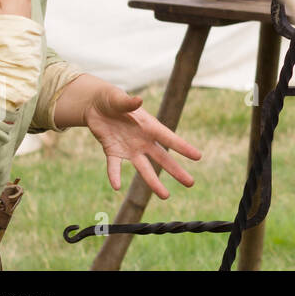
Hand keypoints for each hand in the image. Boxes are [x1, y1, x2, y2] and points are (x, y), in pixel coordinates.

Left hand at [83, 86, 201, 198]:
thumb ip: (128, 102)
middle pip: (162, 158)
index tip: (198, 157)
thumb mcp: (119, 99)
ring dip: (153, 182)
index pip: (169, 139)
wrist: (96, 106)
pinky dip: (115, 175)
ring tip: (165, 196)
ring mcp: (129, 148)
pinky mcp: (113, 152)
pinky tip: (116, 187)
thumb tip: (138, 100)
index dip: (183, 148)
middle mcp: (143, 140)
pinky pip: (114, 167)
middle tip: (190, 183)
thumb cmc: (113, 99)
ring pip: (144, 168)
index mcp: (149, 126)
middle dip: (176, 171)